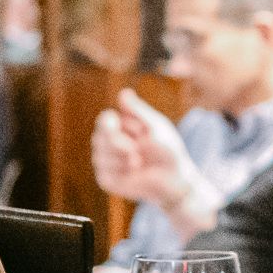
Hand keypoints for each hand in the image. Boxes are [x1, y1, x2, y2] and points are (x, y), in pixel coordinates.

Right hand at [88, 91, 198, 214]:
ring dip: (121, 159)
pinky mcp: (107, 180)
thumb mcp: (156, 126)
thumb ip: (139, 111)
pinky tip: (133, 173)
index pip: (104, 120)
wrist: (174, 178)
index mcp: (120, 128)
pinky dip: (120, 172)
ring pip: (99, 157)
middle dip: (116, 142)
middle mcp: (109, 143)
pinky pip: (103, 174)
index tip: (115, 121)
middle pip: (98, 138)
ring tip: (139, 161)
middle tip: (135, 149)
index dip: (107, 122)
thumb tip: (124, 92)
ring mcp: (107, 162)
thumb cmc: (167, 149)